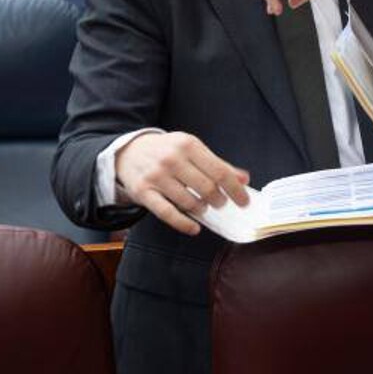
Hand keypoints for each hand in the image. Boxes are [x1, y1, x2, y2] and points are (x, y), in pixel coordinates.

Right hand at [115, 131, 250, 235]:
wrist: (128, 151)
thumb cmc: (167, 151)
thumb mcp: (192, 149)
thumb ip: (217, 164)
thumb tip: (243, 178)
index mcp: (188, 145)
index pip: (219, 171)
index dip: (235, 189)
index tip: (244, 201)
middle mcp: (172, 159)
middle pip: (206, 188)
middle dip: (218, 200)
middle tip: (220, 203)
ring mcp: (156, 176)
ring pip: (189, 202)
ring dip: (202, 209)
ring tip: (204, 207)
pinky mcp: (143, 192)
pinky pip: (167, 213)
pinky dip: (183, 224)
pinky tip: (194, 228)